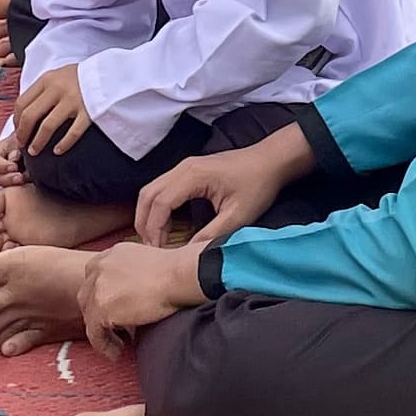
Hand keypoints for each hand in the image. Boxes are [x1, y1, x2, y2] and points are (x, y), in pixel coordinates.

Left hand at [5, 64, 96, 158]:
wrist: (107, 72)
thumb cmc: (79, 77)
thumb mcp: (57, 76)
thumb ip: (41, 91)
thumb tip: (22, 113)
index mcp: (47, 80)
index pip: (22, 102)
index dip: (15, 120)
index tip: (17, 131)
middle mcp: (58, 89)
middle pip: (30, 115)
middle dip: (22, 134)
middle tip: (22, 144)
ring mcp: (73, 101)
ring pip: (48, 126)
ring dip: (38, 142)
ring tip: (34, 151)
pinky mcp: (89, 111)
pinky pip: (73, 132)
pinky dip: (64, 144)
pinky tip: (57, 151)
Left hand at [78, 240, 211, 351]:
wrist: (178, 276)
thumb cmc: (174, 271)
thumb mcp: (145, 261)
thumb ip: (130, 272)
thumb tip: (132, 294)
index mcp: (111, 255)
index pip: (94, 276)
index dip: (100, 294)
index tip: (111, 309)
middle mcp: (100, 268)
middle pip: (87, 296)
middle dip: (97, 314)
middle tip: (112, 329)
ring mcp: (98, 287)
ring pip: (89, 316)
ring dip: (101, 332)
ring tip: (117, 345)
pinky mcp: (101, 307)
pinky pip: (95, 333)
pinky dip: (104, 345)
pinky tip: (116, 352)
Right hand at [132, 127, 316, 243]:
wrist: (271, 161)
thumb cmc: (258, 185)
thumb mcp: (238, 216)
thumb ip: (212, 235)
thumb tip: (188, 255)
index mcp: (193, 176)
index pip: (160, 204)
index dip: (154, 230)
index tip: (157, 252)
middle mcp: (183, 168)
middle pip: (148, 195)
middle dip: (144, 224)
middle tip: (151, 250)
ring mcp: (184, 167)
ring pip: (151, 190)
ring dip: (149, 216)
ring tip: (155, 241)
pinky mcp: (189, 170)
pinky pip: (162, 188)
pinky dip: (157, 208)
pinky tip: (166, 227)